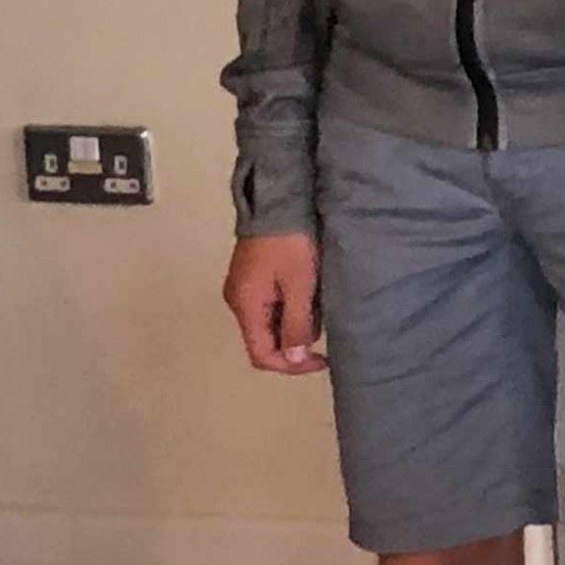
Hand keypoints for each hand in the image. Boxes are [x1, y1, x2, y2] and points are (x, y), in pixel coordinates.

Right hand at [223, 233, 326, 374]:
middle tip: (326, 330)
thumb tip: (293, 359)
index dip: (291, 365)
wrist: (278, 199)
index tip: (322, 360)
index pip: (261, 354)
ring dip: (295, 322)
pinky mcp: (254, 275)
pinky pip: (272, 303)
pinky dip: (291, 306)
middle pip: (264, 339)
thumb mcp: (300, 284)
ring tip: (321, 306)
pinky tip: (311, 294)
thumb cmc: (291, 242)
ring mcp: (244, 287)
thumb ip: (296, 323)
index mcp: (245, 306)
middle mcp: (239, 301)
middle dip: (295, 342)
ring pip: (270, 321)